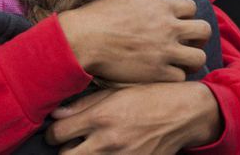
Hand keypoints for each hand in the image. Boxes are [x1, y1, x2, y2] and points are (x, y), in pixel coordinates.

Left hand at [46, 83, 221, 153]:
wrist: (184, 113)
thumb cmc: (152, 97)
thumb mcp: (118, 92)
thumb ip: (85, 104)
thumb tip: (57, 115)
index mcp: (102, 116)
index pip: (57, 133)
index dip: (55, 132)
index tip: (60, 130)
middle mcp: (108, 140)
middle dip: (65, 148)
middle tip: (73, 141)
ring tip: (91, 147)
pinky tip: (109, 152)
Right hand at [58, 0, 211, 83]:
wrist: (83, 39)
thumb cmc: (97, 15)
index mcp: (161, 7)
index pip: (192, 8)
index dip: (187, 16)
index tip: (179, 22)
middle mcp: (168, 28)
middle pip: (204, 31)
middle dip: (199, 37)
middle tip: (189, 43)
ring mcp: (164, 52)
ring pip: (198, 58)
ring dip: (191, 60)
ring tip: (181, 62)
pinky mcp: (156, 73)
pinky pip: (180, 78)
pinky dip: (175, 77)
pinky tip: (165, 74)